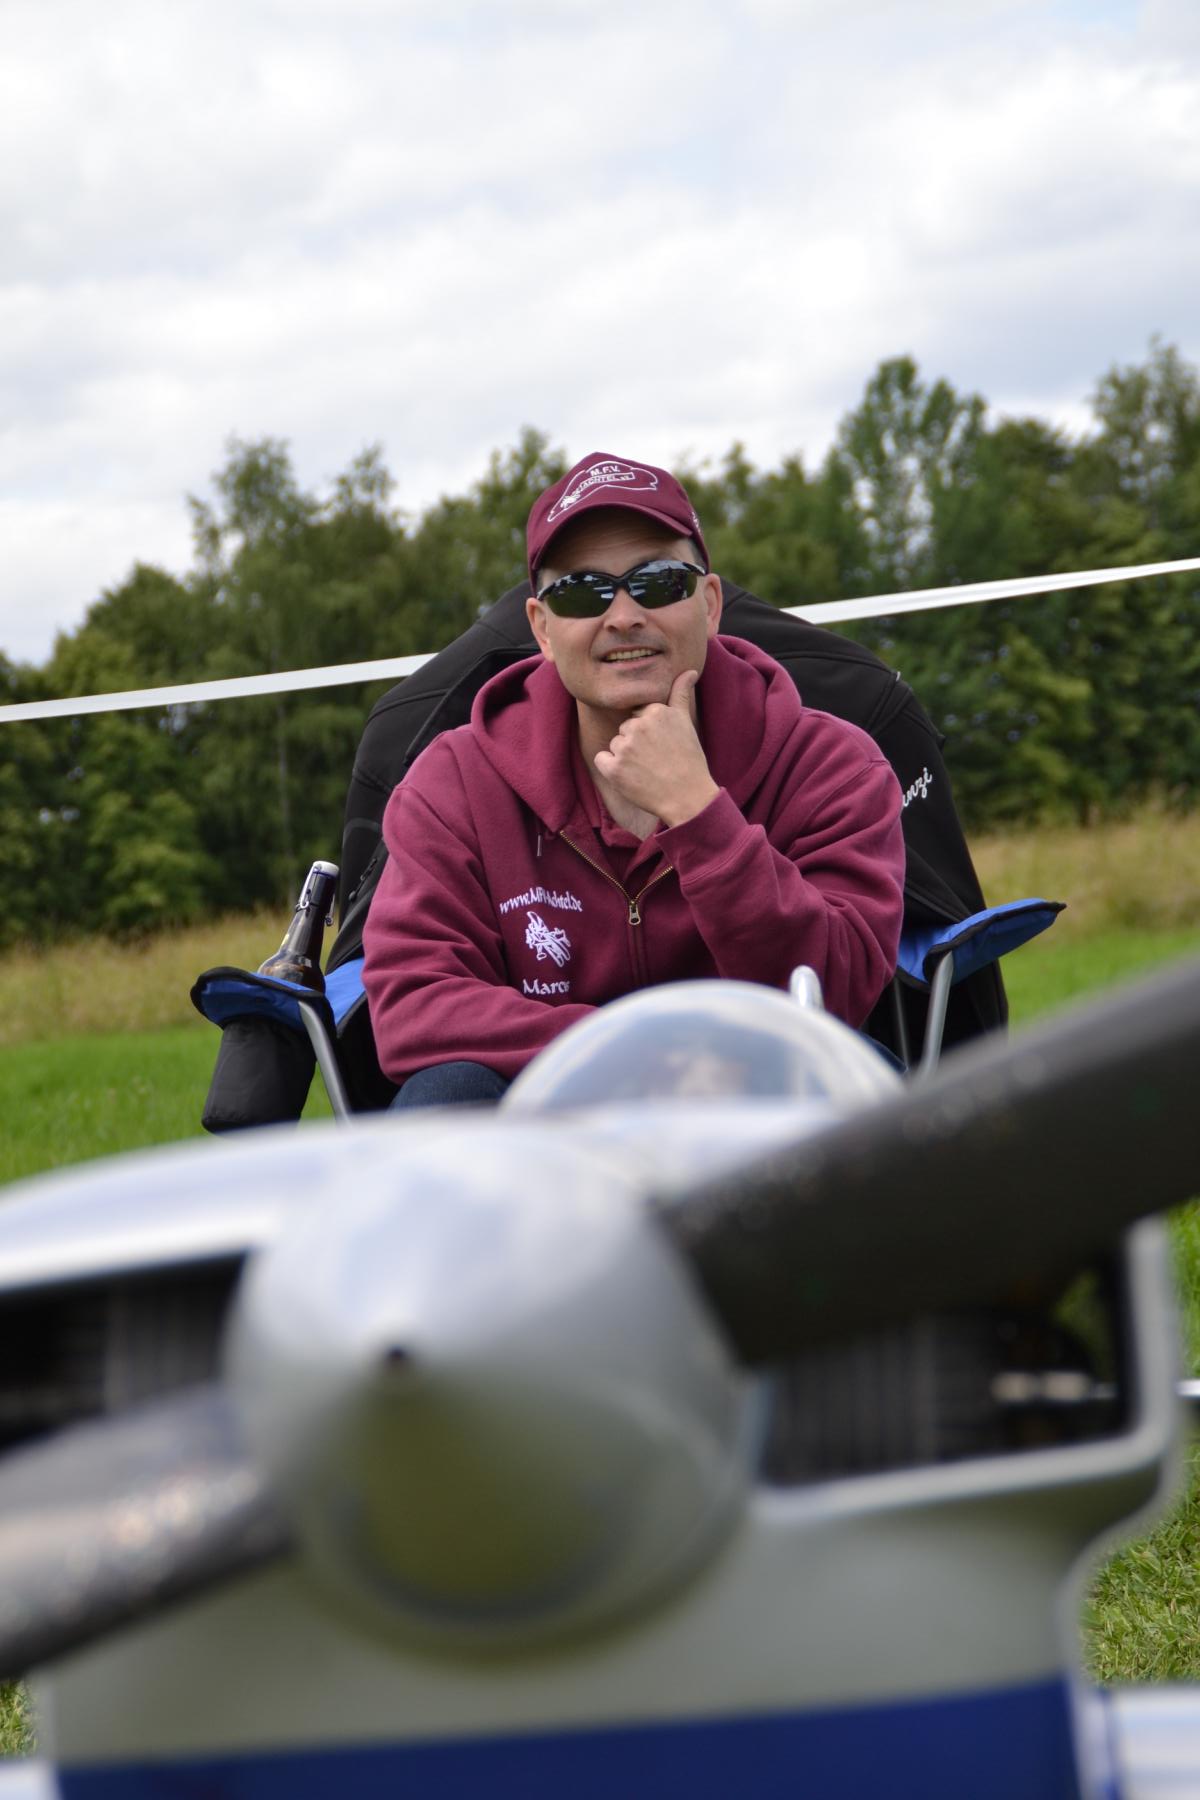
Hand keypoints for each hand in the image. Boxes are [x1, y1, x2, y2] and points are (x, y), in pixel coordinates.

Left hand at [593, 670, 719, 827]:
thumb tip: (689, 670)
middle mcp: (638, 725)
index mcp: (655, 711)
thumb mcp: (686, 722)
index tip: (663, 746)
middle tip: (657, 760)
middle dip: (637, 744)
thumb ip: (681, 693)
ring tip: (647, 770)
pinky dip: (612, 770)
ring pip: (615, 745)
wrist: (688, 797)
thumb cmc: (689, 760)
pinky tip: (631, 777)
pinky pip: (602, 760)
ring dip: (625, 758)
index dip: (649, 733)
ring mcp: (624, 747)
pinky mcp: (614, 769)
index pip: (638, 716)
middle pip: (625, 730)